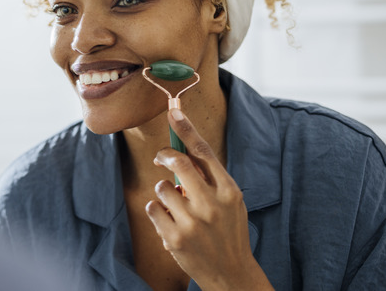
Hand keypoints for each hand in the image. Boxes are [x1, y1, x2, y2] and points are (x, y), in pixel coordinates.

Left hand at [144, 109, 273, 290]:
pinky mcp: (175, 238)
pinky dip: (157, 211)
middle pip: (179, 163)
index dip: (186, 129)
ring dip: (163, 191)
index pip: (204, 152)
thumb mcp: (231, 203)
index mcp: (229, 191)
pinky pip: (153, 208)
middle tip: (160, 158)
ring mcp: (192, 222)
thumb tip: (182, 152)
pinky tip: (170, 222)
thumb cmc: (228, 231)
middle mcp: (212, 204)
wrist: (231, 273)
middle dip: (165, 156)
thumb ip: (211, 179)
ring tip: (176, 206)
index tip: (173, 112)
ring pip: (162, 187)